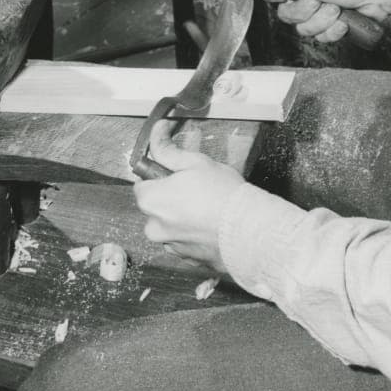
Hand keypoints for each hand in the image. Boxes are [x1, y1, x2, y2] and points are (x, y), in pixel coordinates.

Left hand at [132, 117, 244, 271]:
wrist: (248, 230)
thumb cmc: (223, 194)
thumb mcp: (195, 162)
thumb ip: (168, 149)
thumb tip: (157, 131)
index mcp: (151, 200)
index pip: (142, 184)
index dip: (161, 177)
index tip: (179, 175)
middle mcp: (154, 227)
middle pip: (156, 207)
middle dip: (172, 198)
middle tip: (198, 190)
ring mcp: (171, 246)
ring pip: (170, 226)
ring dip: (183, 218)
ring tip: (208, 209)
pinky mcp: (187, 260)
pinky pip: (184, 242)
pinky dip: (194, 234)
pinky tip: (211, 225)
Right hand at [252, 0, 390, 42]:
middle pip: (284, 11)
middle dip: (304, 11)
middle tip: (319, 0)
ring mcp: (316, 5)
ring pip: (301, 26)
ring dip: (321, 21)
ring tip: (337, 10)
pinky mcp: (328, 20)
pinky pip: (318, 34)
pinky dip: (331, 30)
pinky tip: (343, 22)